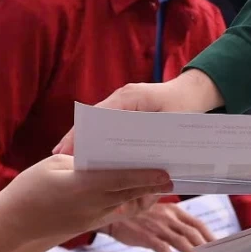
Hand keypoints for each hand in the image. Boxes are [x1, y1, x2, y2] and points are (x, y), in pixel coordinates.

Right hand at [0, 155, 173, 241]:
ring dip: (143, 194)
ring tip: (161, 181)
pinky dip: (128, 201)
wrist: (14, 225)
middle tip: (175, 175)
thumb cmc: (29, 190)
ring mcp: (92, 219)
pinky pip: (115, 211)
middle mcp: (93, 206)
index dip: (147, 175)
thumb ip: (82, 161)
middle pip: (131, 193)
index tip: (167, 170)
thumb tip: (101, 158)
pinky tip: (136, 193)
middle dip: (154, 185)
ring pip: (125, 204)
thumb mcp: (54, 166)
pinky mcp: (89, 225)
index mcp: (84, 186)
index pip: (123, 179)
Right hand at [52, 71, 221, 153]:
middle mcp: (122, 98)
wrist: (192, 93)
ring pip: (97, 123)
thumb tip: (134, 158)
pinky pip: (105, 125)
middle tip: (58, 157)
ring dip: (84, 140)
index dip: (83, 133)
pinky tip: (88, 156)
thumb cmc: (184, 107)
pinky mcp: (124, 111)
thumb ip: (153, 137)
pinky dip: (97, 139)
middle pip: (93, 119)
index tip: (68, 149)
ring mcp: (121, 103)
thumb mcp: (171, 122)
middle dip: (77, 137)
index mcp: (131, 96)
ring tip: (66, 159)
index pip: (99, 115)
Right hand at [103, 200, 215, 251]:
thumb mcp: (158, 213)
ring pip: (181, 242)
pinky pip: (163, 249)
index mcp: (173, 210)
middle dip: (206, 248)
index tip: (218, 247)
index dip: (210, 236)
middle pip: (192, 234)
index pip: (197, 224)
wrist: (114, 215)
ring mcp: (157, 227)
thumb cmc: (137, 215)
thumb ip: (174, 221)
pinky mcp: (146, 236)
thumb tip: (190, 236)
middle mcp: (168, 217)